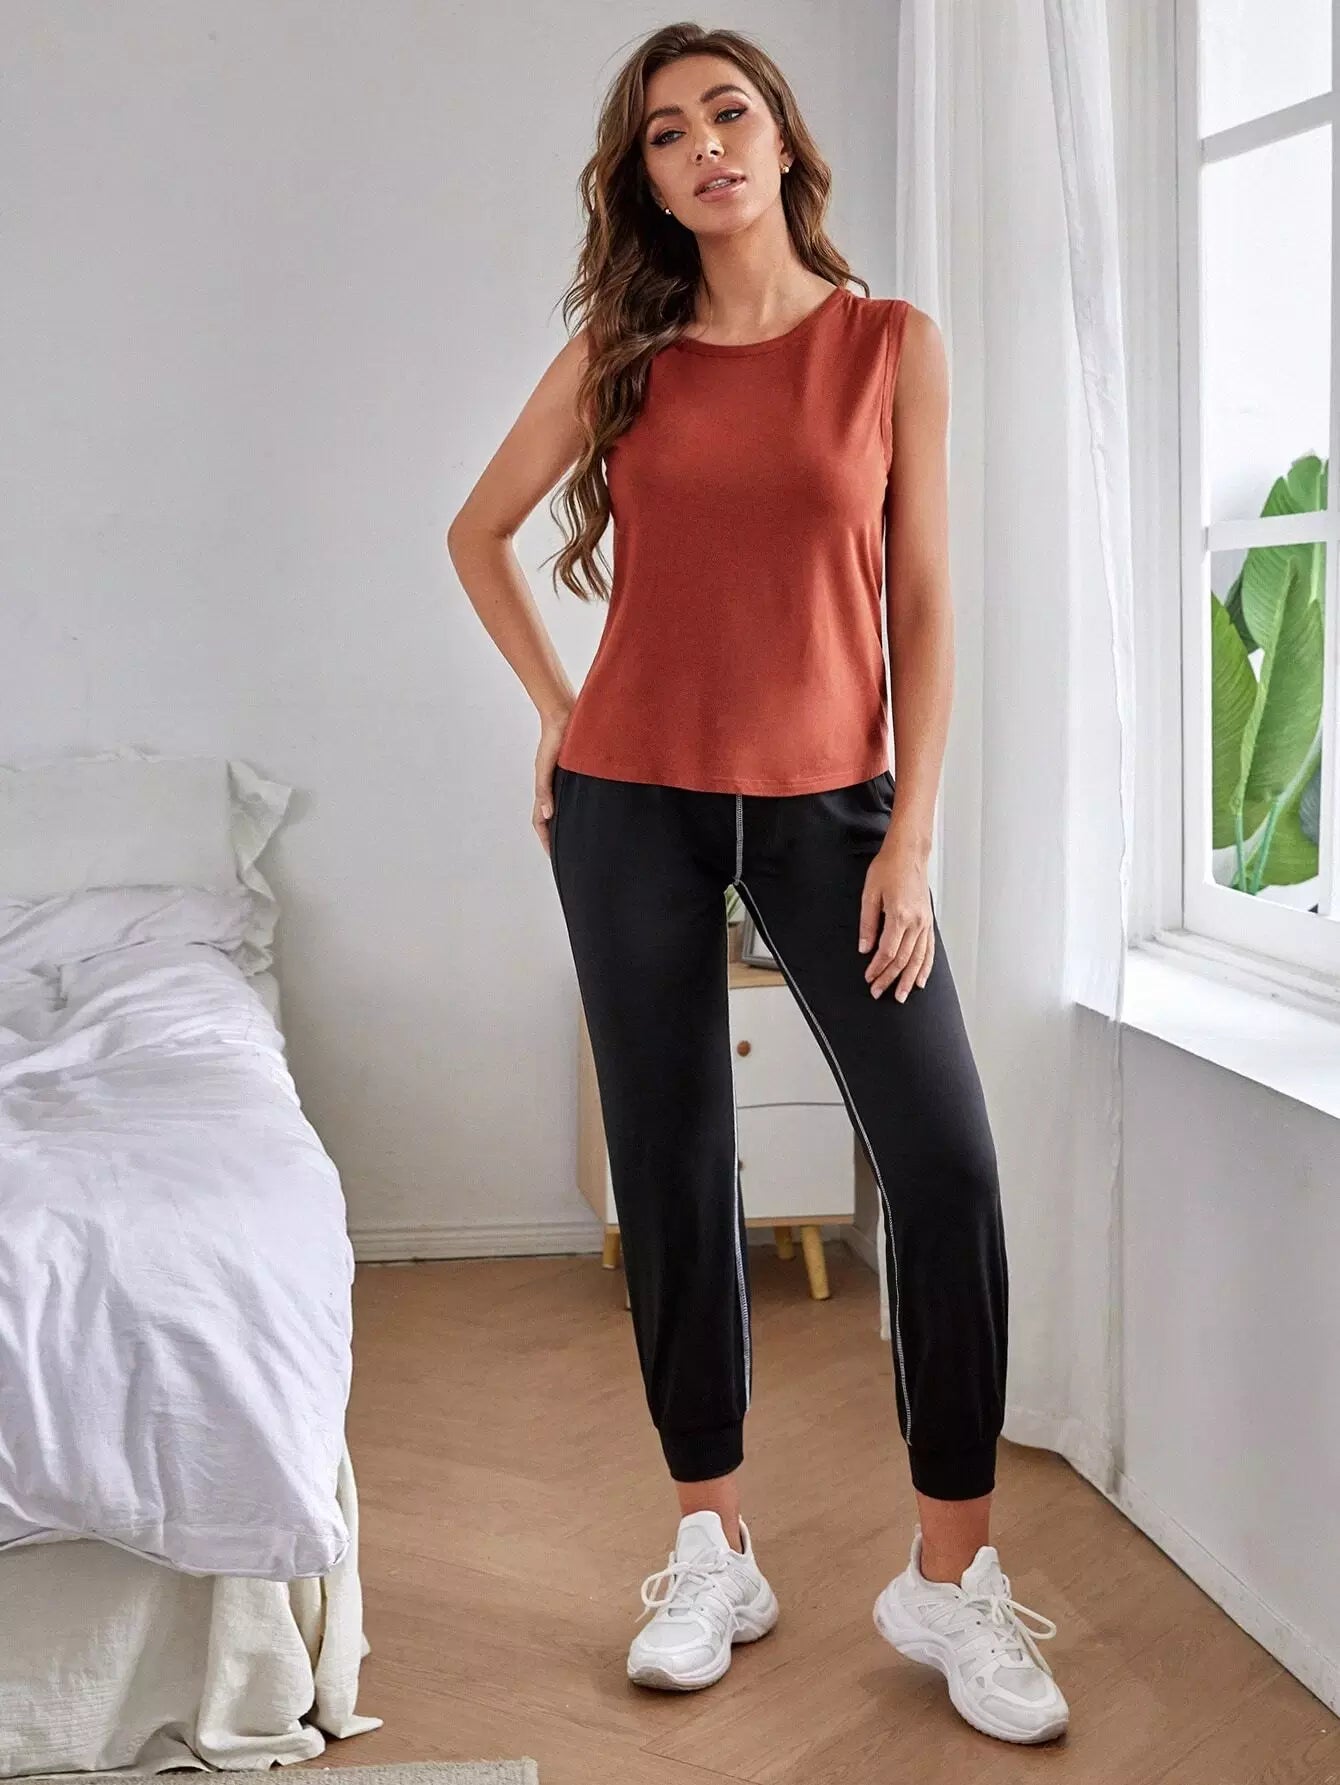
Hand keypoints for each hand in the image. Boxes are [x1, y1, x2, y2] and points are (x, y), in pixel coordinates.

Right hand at [533, 711, 570, 857]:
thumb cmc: (554, 740)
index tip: (553, 855)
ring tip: (581, 839)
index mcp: (545, 789)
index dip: (546, 839)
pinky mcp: (579, 775)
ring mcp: (567, 782)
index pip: (541, 821)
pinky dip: (582, 808)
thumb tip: (547, 815)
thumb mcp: (545, 767)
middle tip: (569, 854)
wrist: (567, 717)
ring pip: (566, 809)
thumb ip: (544, 790)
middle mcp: (556, 788)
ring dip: (569, 824)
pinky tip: (592, 814)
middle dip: (557, 837)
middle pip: (553, 819)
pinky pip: (579, 796)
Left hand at [857, 842, 934, 1000]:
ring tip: (901, 995)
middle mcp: (916, 922)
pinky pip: (929, 949)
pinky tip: (920, 979)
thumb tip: (865, 948)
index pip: (888, 951)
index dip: (878, 968)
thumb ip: (868, 924)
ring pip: (919, 958)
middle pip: (903, 959)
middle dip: (890, 978)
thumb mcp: (869, 894)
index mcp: (900, 915)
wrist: (909, 853)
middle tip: (879, 992)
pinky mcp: (928, 921)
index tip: (869, 978)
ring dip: (909, 979)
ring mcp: (925, 922)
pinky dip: (925, 966)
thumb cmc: (888, 868)